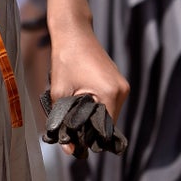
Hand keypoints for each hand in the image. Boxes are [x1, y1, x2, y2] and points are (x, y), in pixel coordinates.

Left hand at [47, 21, 128, 155]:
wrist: (73, 31)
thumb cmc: (64, 58)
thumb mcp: (59, 91)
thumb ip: (62, 120)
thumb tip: (67, 149)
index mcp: (110, 93)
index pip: (105, 130)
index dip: (90, 139)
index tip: (75, 142)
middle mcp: (121, 91)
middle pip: (108, 123)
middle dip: (90, 129)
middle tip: (71, 128)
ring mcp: (122, 85)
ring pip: (109, 114)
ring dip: (93, 117)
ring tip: (74, 111)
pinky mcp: (118, 81)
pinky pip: (109, 102)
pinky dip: (97, 106)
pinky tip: (81, 101)